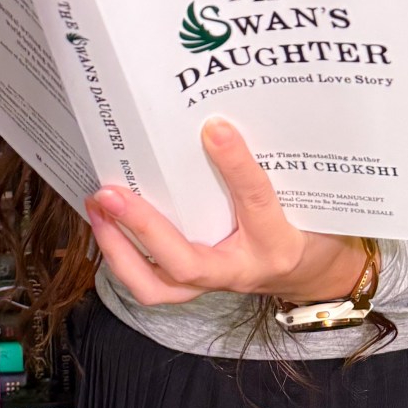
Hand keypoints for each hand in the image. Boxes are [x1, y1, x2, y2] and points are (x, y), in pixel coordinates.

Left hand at [84, 118, 369, 307]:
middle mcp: (237, 271)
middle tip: (111, 193)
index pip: (255, 202)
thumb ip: (265, 168)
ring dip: (119, 249)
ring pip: (155, 285)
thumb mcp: (303, 198)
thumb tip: (223, 122)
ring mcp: (210, 284)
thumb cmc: (305, 233)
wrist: (309, 275)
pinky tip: (106, 222)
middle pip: (184, 264)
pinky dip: (121, 255)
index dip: (236, 166)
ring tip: (98, 208)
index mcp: (274, 244)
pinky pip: (149, 281)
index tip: (215, 128)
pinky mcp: (191, 286)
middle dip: (142, 229)